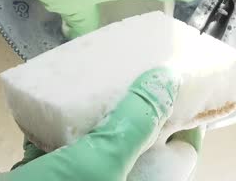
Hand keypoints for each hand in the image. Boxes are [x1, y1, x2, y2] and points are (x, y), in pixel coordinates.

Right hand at [0, 68, 201, 180]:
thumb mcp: (103, 157)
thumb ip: (136, 120)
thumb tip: (166, 77)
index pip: (183, 148)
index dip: (187, 113)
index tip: (180, 78)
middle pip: (140, 139)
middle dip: (134, 104)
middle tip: (130, 67)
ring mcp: (85, 180)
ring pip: (99, 140)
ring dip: (92, 111)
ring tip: (90, 77)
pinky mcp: (53, 179)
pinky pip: (63, 148)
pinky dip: (56, 127)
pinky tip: (48, 105)